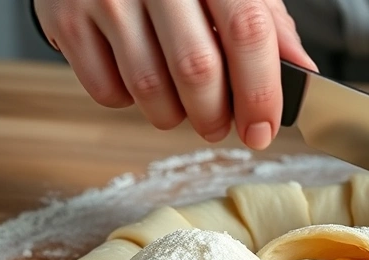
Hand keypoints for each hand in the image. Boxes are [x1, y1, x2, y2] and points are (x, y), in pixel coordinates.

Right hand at [33, 0, 316, 149]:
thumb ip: (266, 22)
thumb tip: (302, 72)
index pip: (246, 32)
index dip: (260, 91)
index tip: (262, 129)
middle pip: (197, 69)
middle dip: (214, 116)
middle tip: (219, 126)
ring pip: (150, 90)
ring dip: (173, 116)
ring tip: (181, 105)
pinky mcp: (66, 21)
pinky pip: (107, 91)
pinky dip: (129, 102)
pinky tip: (138, 78)